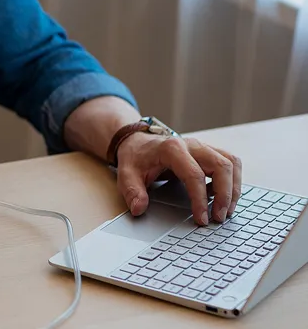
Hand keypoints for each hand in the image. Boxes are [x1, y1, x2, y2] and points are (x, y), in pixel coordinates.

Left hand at [116, 133, 241, 225]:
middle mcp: (192, 145)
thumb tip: (139, 208)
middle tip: (219, 218)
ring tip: (226, 211)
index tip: (201, 219)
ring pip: (231, 163)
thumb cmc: (136, 158)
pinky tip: (219, 197)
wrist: (138, 142)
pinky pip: (230, 164)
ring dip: (234, 188)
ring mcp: (203, 147)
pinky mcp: (209, 152)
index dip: (200, 199)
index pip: (194, 174)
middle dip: (225, 194)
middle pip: (221, 166)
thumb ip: (132, 191)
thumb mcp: (126, 173)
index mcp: (171, 148)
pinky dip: (232, 181)